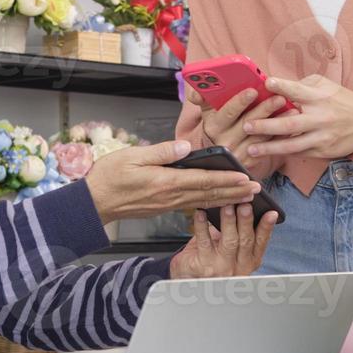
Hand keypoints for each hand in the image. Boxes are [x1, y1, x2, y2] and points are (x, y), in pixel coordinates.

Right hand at [84, 139, 260, 223]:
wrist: (95, 202)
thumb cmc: (110, 177)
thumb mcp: (133, 157)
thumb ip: (162, 152)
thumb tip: (186, 146)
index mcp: (166, 182)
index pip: (204, 180)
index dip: (227, 179)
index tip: (245, 178)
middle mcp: (171, 196)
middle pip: (210, 194)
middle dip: (235, 192)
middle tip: (257, 190)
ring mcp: (169, 204)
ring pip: (204, 202)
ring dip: (227, 199)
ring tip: (246, 197)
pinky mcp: (165, 207)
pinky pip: (194, 206)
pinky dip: (210, 204)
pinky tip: (219, 202)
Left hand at [169, 204, 279, 277]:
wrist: (190, 280)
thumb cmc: (212, 259)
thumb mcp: (230, 251)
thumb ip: (237, 233)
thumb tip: (239, 204)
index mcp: (249, 261)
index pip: (261, 243)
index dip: (267, 227)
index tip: (271, 213)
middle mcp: (237, 266)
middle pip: (246, 241)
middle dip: (246, 221)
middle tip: (246, 204)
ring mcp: (220, 267)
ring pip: (229, 242)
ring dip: (229, 222)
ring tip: (227, 205)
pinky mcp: (202, 265)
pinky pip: (204, 241)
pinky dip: (202, 225)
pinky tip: (201, 212)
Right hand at [186, 87, 289, 166]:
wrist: (220, 154)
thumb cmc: (218, 124)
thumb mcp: (208, 112)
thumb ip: (203, 98)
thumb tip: (196, 91)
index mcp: (213, 126)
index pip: (227, 112)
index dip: (240, 101)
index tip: (253, 90)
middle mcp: (224, 141)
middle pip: (248, 123)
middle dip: (264, 109)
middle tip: (279, 97)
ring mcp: (238, 152)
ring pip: (261, 136)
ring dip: (278, 122)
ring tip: (292, 109)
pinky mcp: (251, 160)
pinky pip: (268, 146)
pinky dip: (280, 135)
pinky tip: (291, 125)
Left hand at [243, 74, 352, 159]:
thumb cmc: (341, 100)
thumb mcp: (325, 85)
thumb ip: (303, 85)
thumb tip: (277, 86)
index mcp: (319, 97)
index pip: (298, 91)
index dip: (283, 87)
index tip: (267, 83)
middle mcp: (320, 117)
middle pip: (290, 123)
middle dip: (266, 125)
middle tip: (246, 125)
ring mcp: (322, 137)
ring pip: (293, 145)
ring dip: (270, 147)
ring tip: (251, 149)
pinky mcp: (323, 151)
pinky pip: (300, 153)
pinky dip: (283, 153)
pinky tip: (268, 153)